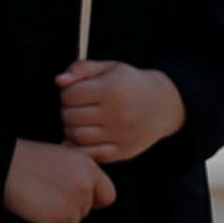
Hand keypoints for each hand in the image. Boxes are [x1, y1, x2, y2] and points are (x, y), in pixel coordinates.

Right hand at [3, 137, 116, 222]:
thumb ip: (77, 172)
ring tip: (37, 203)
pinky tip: (33, 213)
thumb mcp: (60, 154)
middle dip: (68, 210)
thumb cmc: (24, 158)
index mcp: (88, 167)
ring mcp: (71, 205)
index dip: (93, 201)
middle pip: (85, 212)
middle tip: (46, 198)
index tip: (77, 200)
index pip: (107, 195)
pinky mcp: (56, 221)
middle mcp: (85, 186)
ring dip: (56, 220)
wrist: (0, 165)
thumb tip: (82, 193)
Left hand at [56, 60, 185, 163]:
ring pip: (76, 137)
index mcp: (111, 89)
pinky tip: (85, 138)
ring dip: (71, 130)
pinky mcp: (123, 151)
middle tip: (78, 108)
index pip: (69, 95)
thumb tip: (59, 80)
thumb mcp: (109, 67)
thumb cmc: (131, 83)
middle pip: (70, 116)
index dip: (67, 93)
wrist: (164, 104)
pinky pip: (90, 155)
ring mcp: (120, 134)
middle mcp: (117, 113)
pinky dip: (81, 148)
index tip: (76, 93)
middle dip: (68, 111)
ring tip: (81, 122)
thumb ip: (82, 68)